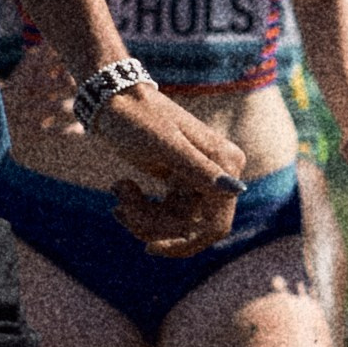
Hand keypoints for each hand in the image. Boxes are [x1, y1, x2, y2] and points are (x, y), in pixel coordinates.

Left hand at [96, 83, 246, 253]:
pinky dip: (140, 208)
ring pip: (174, 222)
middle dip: (153, 224)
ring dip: (142, 215)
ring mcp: (199, 178)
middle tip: (119, 207)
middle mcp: (220, 173)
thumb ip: (200, 168)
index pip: (216, 225)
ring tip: (118, 190)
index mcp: (225, 163)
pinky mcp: (180, 181)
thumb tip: (234, 190)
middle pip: (190, 227)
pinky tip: (120, 188)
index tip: (150, 247)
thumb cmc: (138, 119)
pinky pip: (165, 212)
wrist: (113, 100)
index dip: (186, 243)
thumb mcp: (166, 145)